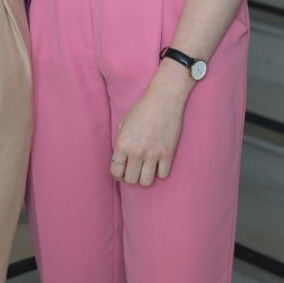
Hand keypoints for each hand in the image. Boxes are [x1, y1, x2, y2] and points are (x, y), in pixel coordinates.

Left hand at [110, 67, 190, 185]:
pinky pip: (163, 175)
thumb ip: (120, 142)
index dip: (118, 175)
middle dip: (131, 177)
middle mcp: (136, 152)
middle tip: (134, 170)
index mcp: (122, 144)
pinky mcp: (168, 154)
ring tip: (146, 169)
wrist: (164, 100)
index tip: (122, 172)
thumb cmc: (142, 109)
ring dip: (145, 177)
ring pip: (146, 182)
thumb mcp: (124, 123)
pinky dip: (160, 172)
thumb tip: (120, 159)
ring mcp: (153, 154)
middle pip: (131, 180)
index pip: (116, 172)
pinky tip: (158, 163)